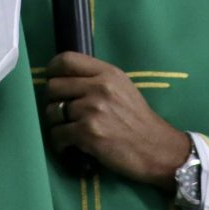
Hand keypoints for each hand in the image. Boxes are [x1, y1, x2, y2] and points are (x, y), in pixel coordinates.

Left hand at [41, 52, 192, 191]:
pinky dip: (59, 143)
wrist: (156, 149)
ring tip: (67, 131)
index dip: (53, 70)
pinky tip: (68, 146)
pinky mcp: (88, 133)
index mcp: (108, 73)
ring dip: (55, 124)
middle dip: (52, 101)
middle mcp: (99, 87)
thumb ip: (97, 79)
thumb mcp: (123, 88)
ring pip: (52, 112)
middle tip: (60, 112)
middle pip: (53, 86)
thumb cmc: (138, 120)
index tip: (52, 80)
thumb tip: (64, 79)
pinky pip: (57, 134)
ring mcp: (93, 110)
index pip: (67, 60)